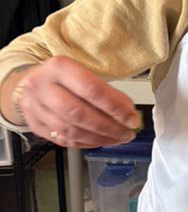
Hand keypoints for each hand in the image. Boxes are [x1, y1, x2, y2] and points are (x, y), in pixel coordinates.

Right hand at [10, 57, 139, 147]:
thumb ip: (107, 91)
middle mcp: (43, 86)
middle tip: (127, 132)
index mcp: (59, 67)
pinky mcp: (35, 125)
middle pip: (79, 113)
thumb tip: (128, 112)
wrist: (32, 82)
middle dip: (109, 127)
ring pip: (71, 130)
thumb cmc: (63, 77)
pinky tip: (101, 141)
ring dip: (100, 138)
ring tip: (118, 138)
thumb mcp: (84, 72)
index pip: (92, 89)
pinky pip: (64, 141)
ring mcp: (35, 107)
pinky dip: (87, 143)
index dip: (115, 107)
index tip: (132, 118)